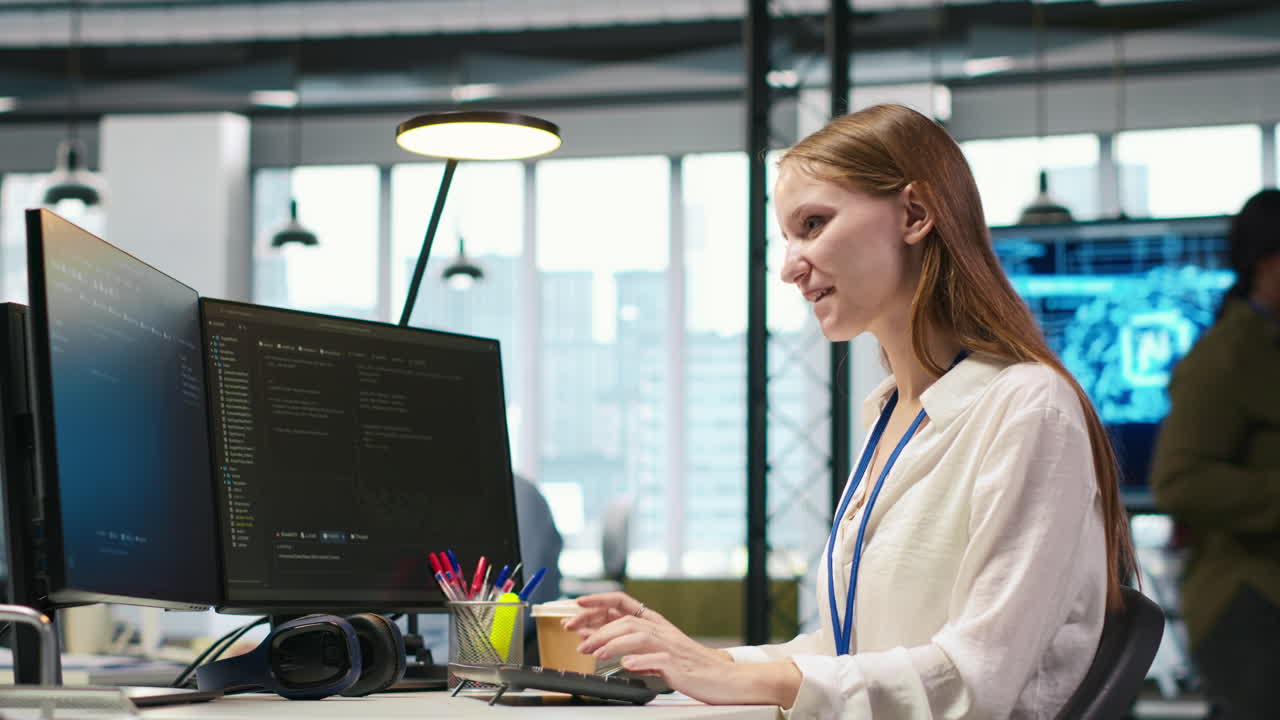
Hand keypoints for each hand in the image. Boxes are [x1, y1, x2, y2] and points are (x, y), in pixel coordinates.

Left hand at [564, 593, 798, 706]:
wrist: (723, 679)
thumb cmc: (689, 665)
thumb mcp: (657, 649)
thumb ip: (630, 643)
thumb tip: (596, 639)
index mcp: (655, 623)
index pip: (622, 602)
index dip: (599, 600)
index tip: (576, 604)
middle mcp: (661, 630)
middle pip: (624, 620)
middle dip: (596, 626)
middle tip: (575, 637)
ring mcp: (670, 647)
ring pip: (637, 635)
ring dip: (611, 643)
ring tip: (592, 652)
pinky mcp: (678, 666)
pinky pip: (657, 661)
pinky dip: (639, 661)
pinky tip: (626, 665)